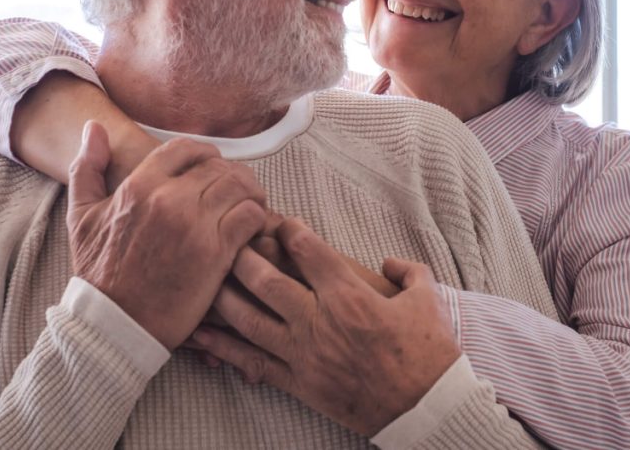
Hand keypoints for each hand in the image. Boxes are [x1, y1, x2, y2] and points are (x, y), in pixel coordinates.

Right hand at [67, 120, 269, 349]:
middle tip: (237, 191)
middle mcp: (169, 198)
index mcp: (140, 185)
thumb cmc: (99, 274)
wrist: (115, 325)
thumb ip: (87, 168)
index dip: (205, 154)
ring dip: (250, 193)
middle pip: (219, 166)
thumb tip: (94, 129)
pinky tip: (252, 230)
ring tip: (249, 206)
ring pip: (240, 186)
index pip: (187, 148)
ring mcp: (195, 224)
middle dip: (231, 175)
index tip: (212, 168)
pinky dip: (258, 218)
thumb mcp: (81, 216)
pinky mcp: (216, 252)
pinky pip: (252, 216)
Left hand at [188, 217, 460, 436]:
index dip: (290, 230)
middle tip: (229, 239)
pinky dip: (223, 349)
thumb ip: (407, 270)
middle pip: (267, 281)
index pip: (309, 251)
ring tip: (206, 278)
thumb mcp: (427, 298)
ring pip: (250, 320)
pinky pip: (252, 362)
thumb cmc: (429, 351)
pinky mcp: (298, 383)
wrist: (427, 407)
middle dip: (243, 256)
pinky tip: (201, 337)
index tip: (279, 221)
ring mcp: (305, 354)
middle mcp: (320, 321)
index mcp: (349, 296)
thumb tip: (387, 262)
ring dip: (224, 297)